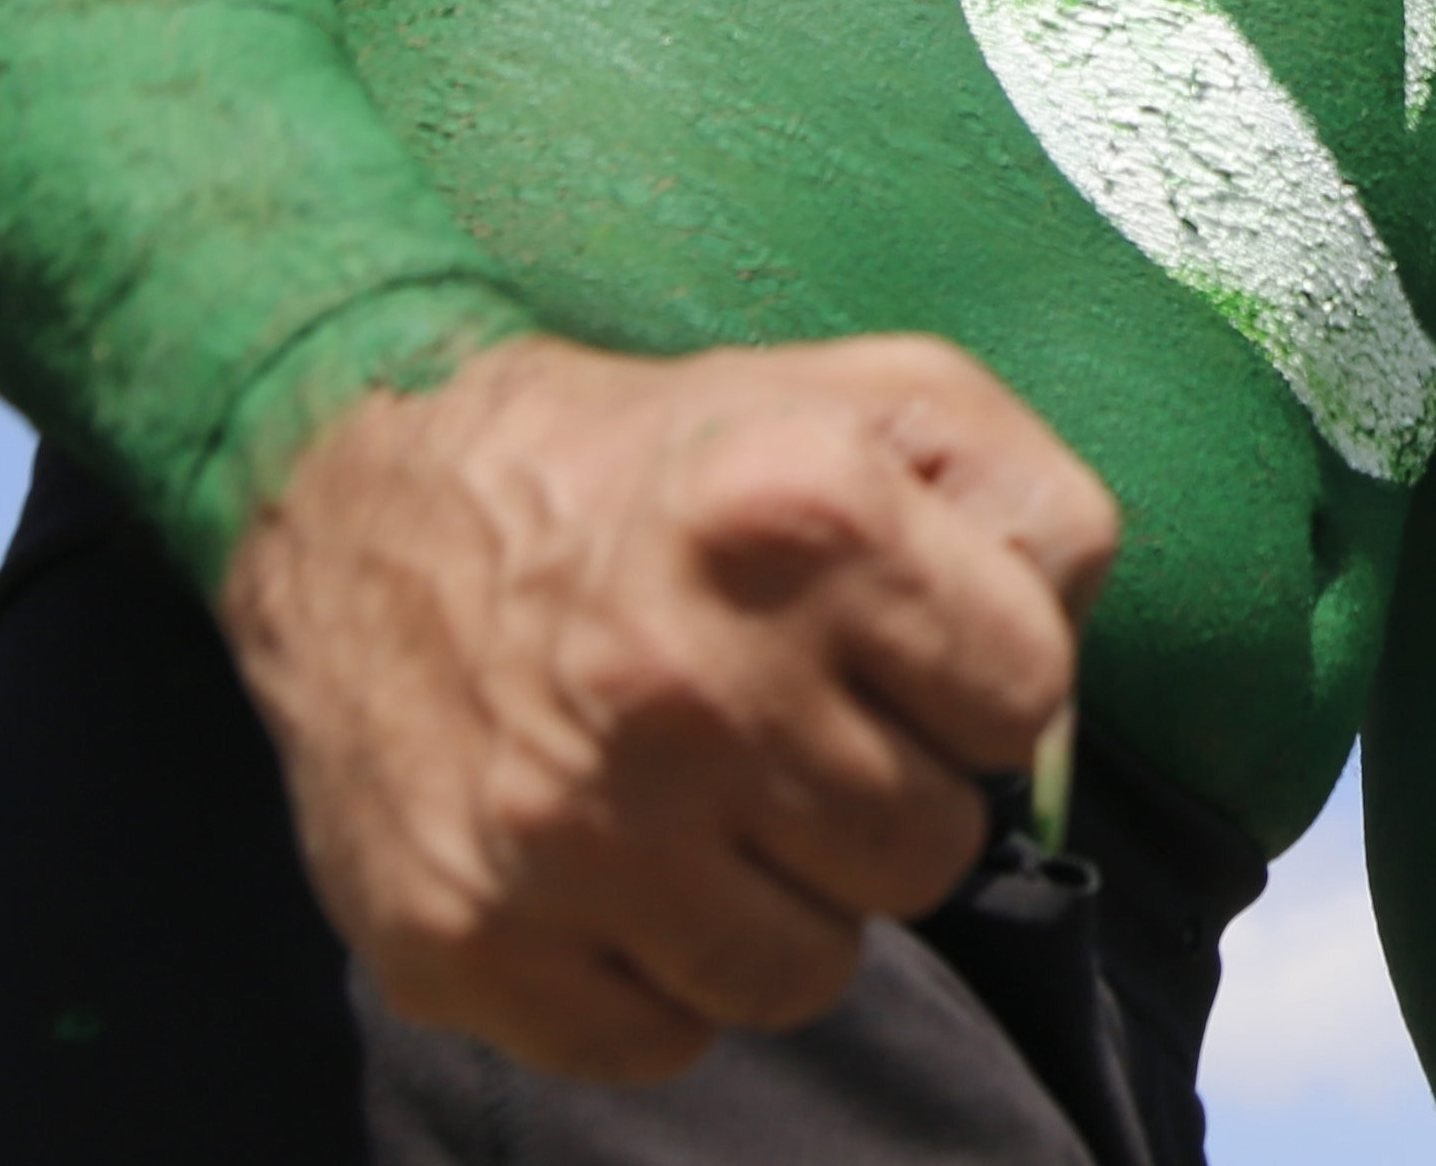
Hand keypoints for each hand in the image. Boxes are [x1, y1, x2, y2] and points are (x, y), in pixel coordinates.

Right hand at [218, 334, 1119, 1078]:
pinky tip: (631, 867)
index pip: (1024, 696)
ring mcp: (570, 829)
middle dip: (894, 794)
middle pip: (928, 853)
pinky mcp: (469, 942)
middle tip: (809, 727)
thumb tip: (1064, 667)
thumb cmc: (680, 458)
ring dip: (793, 901)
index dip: (982, 677)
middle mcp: (687, 681)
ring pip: (812, 974)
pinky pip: (667, 1040)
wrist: (371, 499)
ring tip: (726, 798)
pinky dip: (669, 974)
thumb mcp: (884, 396)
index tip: (910, 645)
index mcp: (806, 517)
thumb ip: (1033, 503)